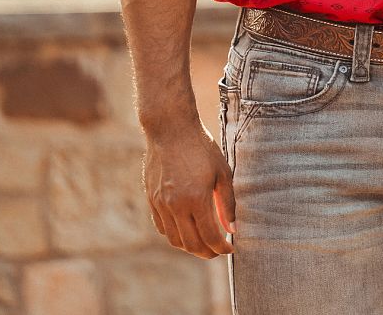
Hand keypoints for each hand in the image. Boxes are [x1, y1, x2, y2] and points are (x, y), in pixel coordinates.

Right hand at [143, 122, 235, 258]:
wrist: (170, 128)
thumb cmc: (201, 147)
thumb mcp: (222, 172)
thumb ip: (227, 203)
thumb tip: (231, 229)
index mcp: (196, 199)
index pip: (210, 236)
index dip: (221, 248)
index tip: (230, 249)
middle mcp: (176, 205)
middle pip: (191, 244)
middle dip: (207, 253)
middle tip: (217, 251)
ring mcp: (160, 204)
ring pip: (174, 240)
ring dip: (190, 247)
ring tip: (203, 243)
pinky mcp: (151, 199)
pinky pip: (162, 227)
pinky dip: (175, 235)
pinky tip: (186, 229)